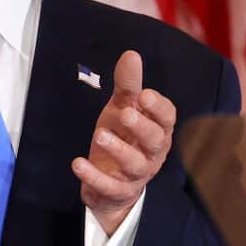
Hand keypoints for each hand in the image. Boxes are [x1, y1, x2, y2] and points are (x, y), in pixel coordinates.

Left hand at [73, 51, 176, 236]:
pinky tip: (78, 163)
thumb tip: (132, 55)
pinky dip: (93, 176)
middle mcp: (151, 153)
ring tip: (100, 134)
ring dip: (118, 150)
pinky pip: (108, 186)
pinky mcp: (117, 190)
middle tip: (125, 113)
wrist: (112, 182)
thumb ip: (128, 85)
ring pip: (134, 164)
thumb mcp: (123, 109)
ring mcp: (135, 174)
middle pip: (154, 141)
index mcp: (157, 131)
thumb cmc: (123, 138)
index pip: (167, 118)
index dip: (158, 107)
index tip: (144, 94)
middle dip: (141, 127)